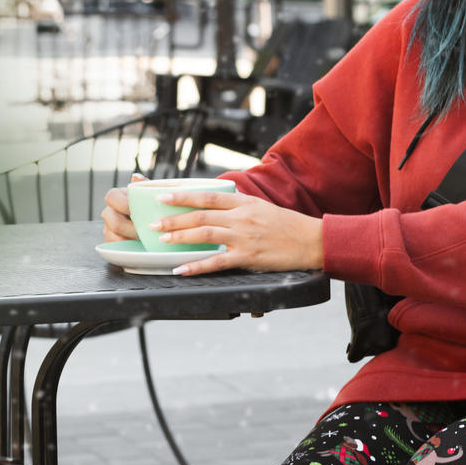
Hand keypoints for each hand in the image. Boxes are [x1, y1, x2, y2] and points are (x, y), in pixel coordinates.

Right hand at [101, 172, 144, 241]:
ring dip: (132, 239)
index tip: (138, 211)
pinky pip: (117, 247)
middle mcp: (109, 212)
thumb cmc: (150, 205)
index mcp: (116, 197)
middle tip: (148, 230)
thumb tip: (136, 177)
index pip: (111, 197)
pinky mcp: (112, 241)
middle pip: (113, 221)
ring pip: (114, 236)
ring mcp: (108, 227)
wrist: (153, 222)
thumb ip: (144, 185)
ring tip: (147, 238)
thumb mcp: (149, 194)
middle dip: (132, 228)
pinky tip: (142, 244)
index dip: (124, 205)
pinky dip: (130, 247)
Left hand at [150, 189, 324, 275]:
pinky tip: (181, 269)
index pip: (207, 195)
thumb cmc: (288, 226)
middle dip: (173, 219)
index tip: (161, 196)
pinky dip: (197, 266)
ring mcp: (244, 237)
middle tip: (153, 222)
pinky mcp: (249, 257)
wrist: (313, 241)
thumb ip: (239, 207)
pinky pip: (217, 262)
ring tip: (161, 239)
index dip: (182, 196)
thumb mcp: (263, 208)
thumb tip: (217, 206)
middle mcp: (241, 218)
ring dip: (180, 237)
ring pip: (204, 234)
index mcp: (244, 203)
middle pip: (200, 215)